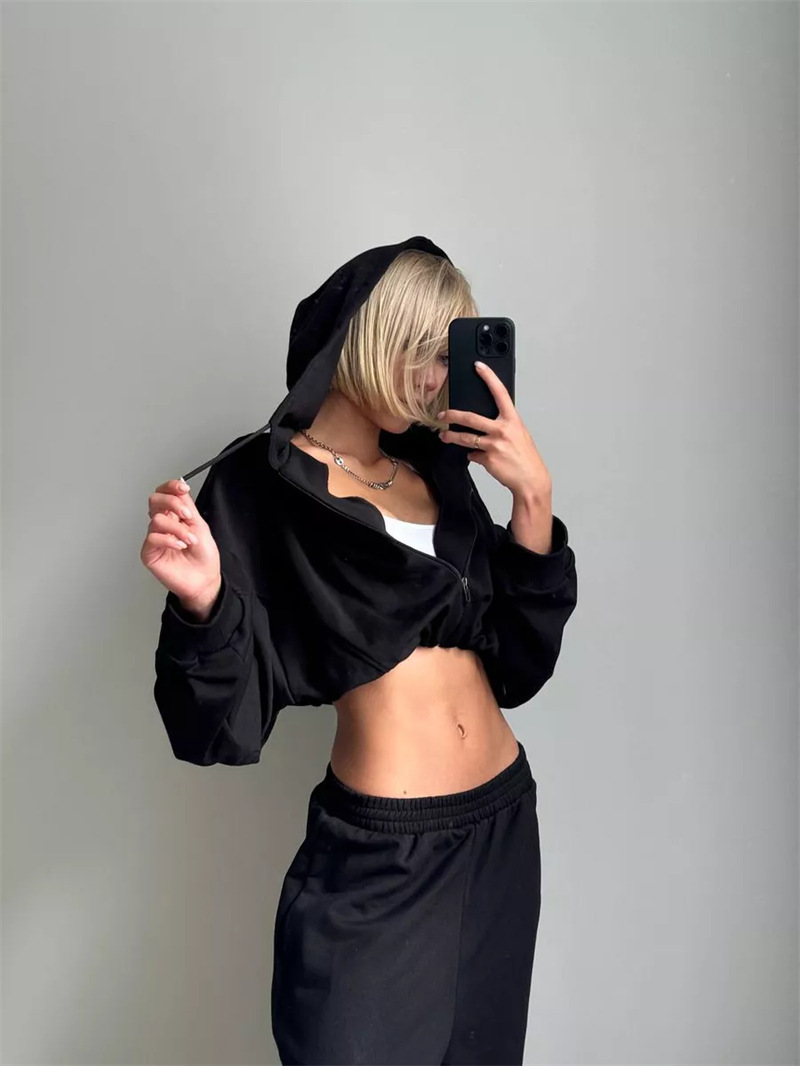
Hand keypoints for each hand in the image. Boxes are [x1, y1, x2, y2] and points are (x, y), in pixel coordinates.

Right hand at [140, 478, 221, 610]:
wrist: (204, 580)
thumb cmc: (203, 557)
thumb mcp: (200, 526)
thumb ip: (187, 507)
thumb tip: (180, 487)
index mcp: (174, 515)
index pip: (165, 493)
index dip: (171, 486)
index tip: (183, 488)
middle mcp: (162, 524)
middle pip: (154, 500)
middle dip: (172, 503)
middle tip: (187, 515)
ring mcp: (155, 538)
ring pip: (156, 520)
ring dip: (177, 529)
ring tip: (189, 540)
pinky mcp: (149, 552)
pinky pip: (152, 538)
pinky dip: (169, 540)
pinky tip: (179, 547)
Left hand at [437, 361, 551, 497]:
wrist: (531, 480)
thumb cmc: (526, 457)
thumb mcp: (519, 435)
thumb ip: (503, 427)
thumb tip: (485, 426)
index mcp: (512, 420)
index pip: (500, 393)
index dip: (489, 378)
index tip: (478, 366)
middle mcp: (503, 430)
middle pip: (471, 418)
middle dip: (452, 415)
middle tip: (442, 415)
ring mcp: (494, 445)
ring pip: (465, 438)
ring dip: (451, 437)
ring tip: (444, 436)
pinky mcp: (488, 459)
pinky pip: (473, 455)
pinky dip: (473, 456)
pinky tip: (477, 457)